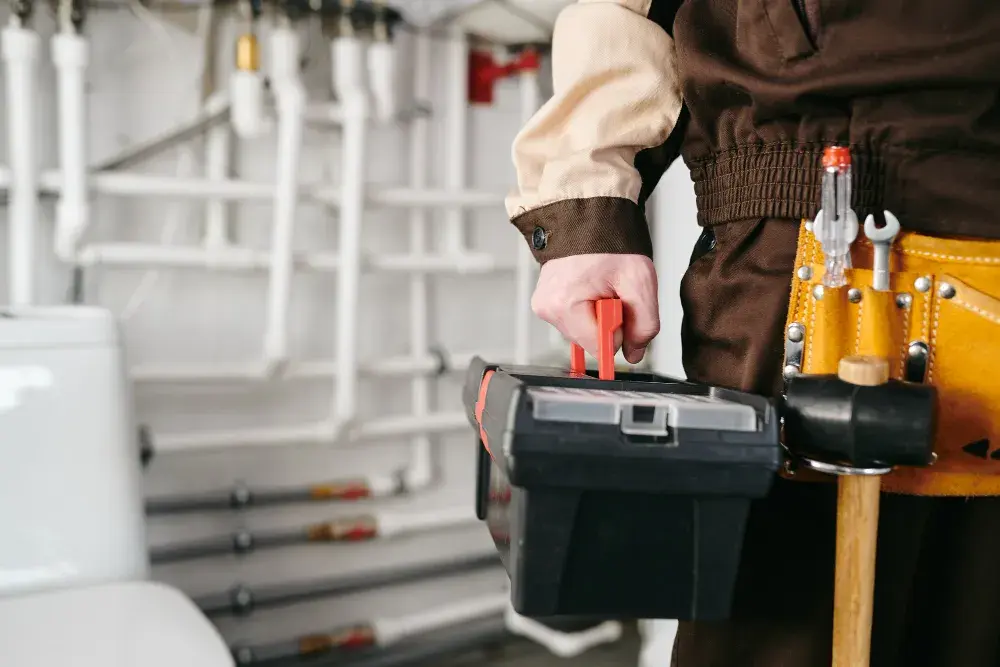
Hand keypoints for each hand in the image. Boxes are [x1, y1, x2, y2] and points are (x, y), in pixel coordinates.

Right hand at [531, 254, 658, 363]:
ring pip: (581, 332)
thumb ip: (644, 324)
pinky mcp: (544, 303)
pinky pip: (572, 320)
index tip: (620, 304)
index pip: (600, 347)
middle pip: (589, 341)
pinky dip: (586, 308)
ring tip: (600, 285)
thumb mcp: (639, 281)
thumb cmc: (609, 242)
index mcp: (565, 305)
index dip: (618, 329)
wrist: (587, 218)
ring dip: (597, 314)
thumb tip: (635, 352)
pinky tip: (589, 287)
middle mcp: (548, 309)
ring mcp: (543, 306)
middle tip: (611, 291)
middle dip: (607, 321)